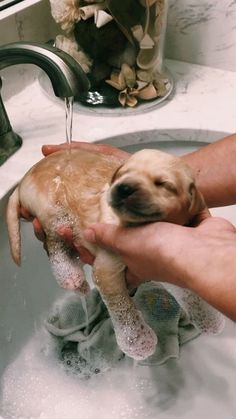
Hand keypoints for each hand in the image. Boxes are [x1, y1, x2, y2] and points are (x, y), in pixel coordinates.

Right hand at [20, 141, 129, 262]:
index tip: (32, 214)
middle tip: (40, 224)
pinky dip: (89, 256)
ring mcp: (107, 237)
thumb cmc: (137, 170)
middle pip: (64, 234)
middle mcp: (94, 222)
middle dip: (48, 232)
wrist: (167, 185)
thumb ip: (79, 151)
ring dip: (67, 244)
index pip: (57, 215)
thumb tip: (46, 150)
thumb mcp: (105, 155)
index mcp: (86, 204)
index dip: (42, 217)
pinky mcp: (121, 248)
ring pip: (79, 248)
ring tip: (62, 232)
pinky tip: (83, 248)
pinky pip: (101, 259)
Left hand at [82, 210, 235, 320]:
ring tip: (124, 195)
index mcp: (135, 265)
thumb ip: (108, 237)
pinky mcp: (186, 226)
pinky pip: (174, 213)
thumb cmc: (163, 252)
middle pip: (128, 241)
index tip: (73, 235)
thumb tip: (88, 233)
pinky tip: (156, 191)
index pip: (106, 262)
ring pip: (151, 225)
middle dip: (115, 226)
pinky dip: (168, 204)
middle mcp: (152, 255)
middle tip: (100, 207)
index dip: (89, 251)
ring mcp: (171, 240)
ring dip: (141, 213)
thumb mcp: (127, 244)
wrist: (204, 249)